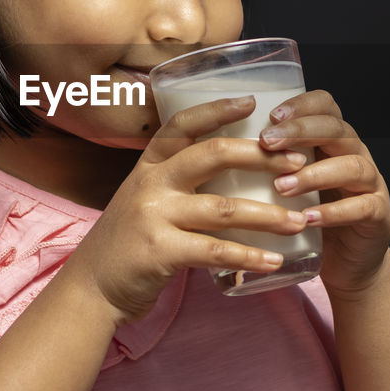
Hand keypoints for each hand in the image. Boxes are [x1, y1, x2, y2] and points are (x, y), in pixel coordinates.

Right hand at [64, 96, 310, 323]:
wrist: (90, 288)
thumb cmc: (129, 242)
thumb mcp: (144, 199)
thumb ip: (177, 183)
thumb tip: (233, 169)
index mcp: (149, 166)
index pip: (182, 124)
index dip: (217, 109)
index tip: (251, 102)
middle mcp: (151, 184)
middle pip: (213, 156)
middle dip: (262, 156)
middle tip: (299, 162)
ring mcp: (154, 217)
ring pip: (223, 208)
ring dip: (268, 215)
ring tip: (299, 220)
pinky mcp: (160, 252)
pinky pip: (214, 251)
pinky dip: (249, 257)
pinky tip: (275, 261)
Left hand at [258, 90, 389, 296]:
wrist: (346, 262)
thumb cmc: (307, 216)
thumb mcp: (287, 182)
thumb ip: (266, 163)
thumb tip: (210, 146)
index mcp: (332, 140)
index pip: (325, 106)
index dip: (301, 105)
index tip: (269, 114)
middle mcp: (355, 154)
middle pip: (337, 129)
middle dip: (301, 131)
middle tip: (267, 143)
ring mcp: (371, 184)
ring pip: (352, 165)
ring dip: (314, 174)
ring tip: (282, 186)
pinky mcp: (378, 216)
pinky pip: (363, 207)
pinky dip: (335, 212)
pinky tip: (309, 219)